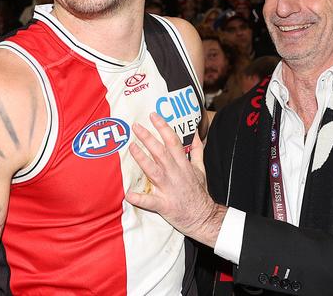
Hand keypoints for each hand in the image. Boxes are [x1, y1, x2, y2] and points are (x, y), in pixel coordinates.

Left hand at [124, 112, 226, 247]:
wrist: (203, 218)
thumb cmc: (199, 193)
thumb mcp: (201, 169)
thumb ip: (197, 151)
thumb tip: (196, 134)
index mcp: (183, 165)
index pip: (173, 141)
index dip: (163, 127)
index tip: (153, 115)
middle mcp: (175, 174)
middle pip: (161, 152)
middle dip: (148, 138)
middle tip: (136, 126)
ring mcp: (169, 189)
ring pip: (154, 171)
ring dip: (142, 159)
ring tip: (131, 147)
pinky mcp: (164, 205)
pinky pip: (150, 202)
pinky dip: (139, 198)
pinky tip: (128, 194)